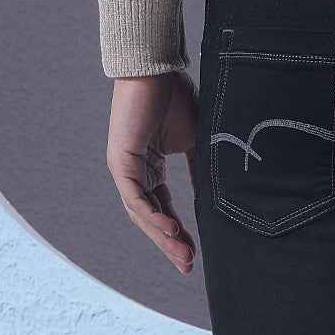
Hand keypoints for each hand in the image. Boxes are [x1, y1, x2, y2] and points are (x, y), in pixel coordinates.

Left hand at [106, 72, 197, 275]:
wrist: (157, 68)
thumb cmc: (175, 96)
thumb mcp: (196, 142)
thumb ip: (200, 172)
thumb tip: (214, 199)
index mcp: (150, 167)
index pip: (163, 208)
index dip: (178, 234)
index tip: (195, 255)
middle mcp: (134, 171)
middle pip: (151, 218)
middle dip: (170, 244)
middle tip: (188, 267)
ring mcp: (124, 168)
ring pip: (142, 214)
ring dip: (163, 237)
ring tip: (184, 256)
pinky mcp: (120, 162)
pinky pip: (136, 198)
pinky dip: (153, 217)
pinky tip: (171, 231)